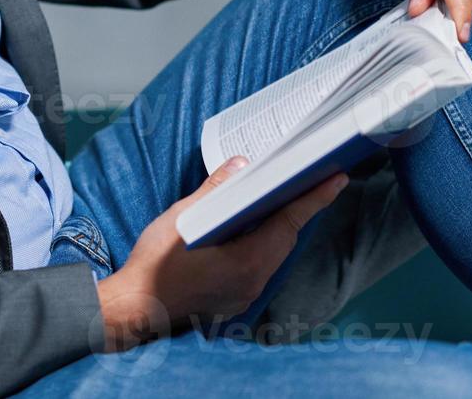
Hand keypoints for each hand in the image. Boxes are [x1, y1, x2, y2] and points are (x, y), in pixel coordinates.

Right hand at [95, 157, 346, 351]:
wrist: (135, 307)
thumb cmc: (155, 263)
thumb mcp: (181, 219)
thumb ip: (215, 191)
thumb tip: (241, 164)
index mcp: (246, 261)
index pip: (288, 222)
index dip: (314, 199)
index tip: (336, 179)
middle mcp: (254, 281)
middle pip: (285, 239)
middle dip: (299, 209)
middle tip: (313, 181)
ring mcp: (245, 294)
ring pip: (273, 254)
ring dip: (280, 227)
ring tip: (284, 200)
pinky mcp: (234, 299)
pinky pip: (259, 266)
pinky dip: (262, 244)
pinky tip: (253, 231)